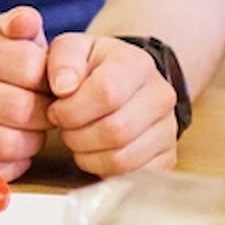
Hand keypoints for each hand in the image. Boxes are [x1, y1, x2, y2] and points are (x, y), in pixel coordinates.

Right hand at [0, 8, 54, 178]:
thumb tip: (28, 21)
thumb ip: (21, 22)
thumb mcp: (2, 32)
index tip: (50, 80)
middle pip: (21, 109)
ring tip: (33, 127)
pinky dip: (16, 162)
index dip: (50, 76)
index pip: (28, 66)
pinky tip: (18, 144)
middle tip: (49, 109)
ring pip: (9, 144)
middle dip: (46, 112)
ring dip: (33, 139)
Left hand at [44, 34, 177, 176]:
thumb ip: (63, 60)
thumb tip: (64, 86)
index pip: (107, 93)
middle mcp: (160, 96)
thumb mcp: (73, 49)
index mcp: (138, 64)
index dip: (72, 109)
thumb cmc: (93, 68)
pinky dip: (104, 170)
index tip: (57, 110)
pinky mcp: (166, 157)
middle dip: (77, 135)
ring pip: (121, 158)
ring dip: (87, 155)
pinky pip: (130, 175)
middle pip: (115, 130)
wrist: (123, 82)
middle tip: (66, 128)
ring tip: (79, 138)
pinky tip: (96, 152)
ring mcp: (168, 129)